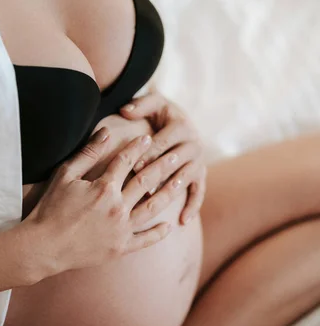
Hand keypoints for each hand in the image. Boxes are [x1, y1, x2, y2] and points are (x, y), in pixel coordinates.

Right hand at [21, 127, 172, 282]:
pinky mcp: (120, 248)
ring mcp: (121, 229)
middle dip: (163, 165)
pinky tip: (169, 225)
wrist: (44, 247)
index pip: (126, 161)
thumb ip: (88, 153)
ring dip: (168, 193)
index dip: (138, 147)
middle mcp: (117, 207)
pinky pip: (144, 240)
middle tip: (177, 154)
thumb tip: (106, 131)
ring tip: (181, 181)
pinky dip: (158, 233)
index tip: (148, 137)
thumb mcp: (65, 175)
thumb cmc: (50, 208)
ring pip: (151, 208)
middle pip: (146, 181)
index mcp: (104, 188)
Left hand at [120, 91, 205, 224]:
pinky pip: (199, 192)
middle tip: (142, 188)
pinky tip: (182, 221)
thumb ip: (140, 104)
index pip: (165, 142)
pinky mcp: (201, 175)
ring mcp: (200, 161)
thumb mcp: (153, 104)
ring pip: (186, 178)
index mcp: (182, 125)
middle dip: (158, 174)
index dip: (150, 153)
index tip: (134, 165)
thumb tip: (125, 111)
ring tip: (158, 202)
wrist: (179, 121)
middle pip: (176, 162)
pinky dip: (192, 207)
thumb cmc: (160, 114)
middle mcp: (195, 143)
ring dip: (173, 190)